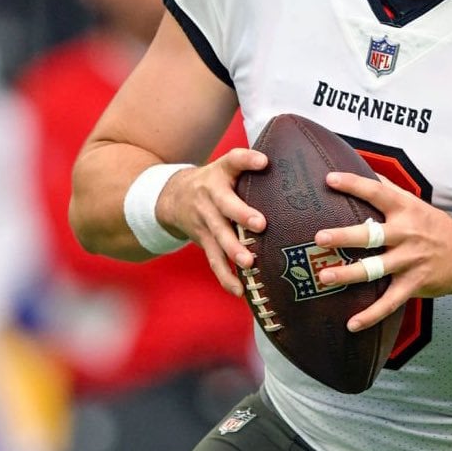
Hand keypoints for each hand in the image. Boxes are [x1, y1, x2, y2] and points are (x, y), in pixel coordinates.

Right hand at [157, 148, 268, 295]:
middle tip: (260, 224)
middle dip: (242, 215)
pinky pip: (214, 261)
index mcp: (220, 174)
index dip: (247, 160)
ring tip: (249, 262)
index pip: (233, 161)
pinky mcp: (205, 242)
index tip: (263, 161)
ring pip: (219, 237)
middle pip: (226, 205)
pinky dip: (226, 277)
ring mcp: (206, 221)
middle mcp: (211, 198)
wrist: (173, 197)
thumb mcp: (226, 166)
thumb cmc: (214, 180)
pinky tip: (240, 291)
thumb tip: (279, 161)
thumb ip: (249, 163)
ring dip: (233, 251)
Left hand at [312, 171, 451, 331]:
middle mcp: (407, 234)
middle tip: (320, 237)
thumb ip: (390, 189)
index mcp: (406, 210)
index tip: (330, 180)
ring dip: (349, 274)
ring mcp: (410, 261)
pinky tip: (351, 324)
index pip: (377, 193)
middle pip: (372, 235)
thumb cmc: (437, 228)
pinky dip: (370, 315)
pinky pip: (389, 302)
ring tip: (324, 277)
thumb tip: (364, 170)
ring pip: (375, 269)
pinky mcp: (413, 285)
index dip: (354, 184)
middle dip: (345, 236)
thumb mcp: (417, 204)